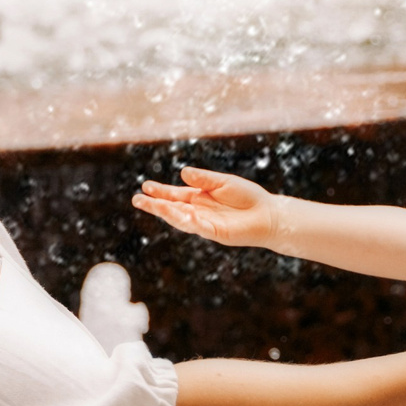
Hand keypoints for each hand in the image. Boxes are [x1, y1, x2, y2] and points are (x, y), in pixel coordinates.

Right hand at [134, 167, 284, 250]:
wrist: (269, 215)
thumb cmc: (248, 198)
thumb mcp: (224, 182)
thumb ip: (204, 179)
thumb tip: (183, 172)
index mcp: (200, 198)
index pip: (176, 195)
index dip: (161, 192)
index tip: (146, 186)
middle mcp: (199, 211)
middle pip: (173, 208)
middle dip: (155, 205)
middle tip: (136, 200)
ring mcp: (206, 223)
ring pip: (181, 219)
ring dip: (165, 212)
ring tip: (149, 205)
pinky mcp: (216, 232)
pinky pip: (199, 226)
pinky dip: (189, 220)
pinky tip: (181, 213)